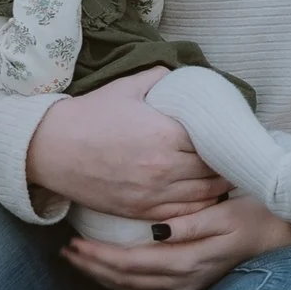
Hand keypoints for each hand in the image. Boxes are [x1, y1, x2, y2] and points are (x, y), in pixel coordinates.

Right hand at [26, 69, 229, 222]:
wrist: (50, 148)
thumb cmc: (90, 114)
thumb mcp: (128, 87)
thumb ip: (162, 77)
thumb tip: (186, 75)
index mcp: (166, 134)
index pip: (216, 141)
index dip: (229, 139)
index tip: (238, 136)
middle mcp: (164, 167)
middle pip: (215, 170)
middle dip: (228, 163)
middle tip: (239, 157)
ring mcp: (153, 193)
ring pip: (205, 195)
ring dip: (220, 186)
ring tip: (230, 176)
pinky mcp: (141, 210)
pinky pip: (183, 214)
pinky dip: (200, 207)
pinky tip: (207, 197)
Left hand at [62, 195, 290, 289]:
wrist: (284, 239)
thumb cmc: (258, 218)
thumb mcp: (227, 214)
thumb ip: (191, 223)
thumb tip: (155, 230)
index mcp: (188, 262)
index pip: (130, 263)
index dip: (99, 255)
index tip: (75, 242)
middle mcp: (183, 281)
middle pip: (125, 280)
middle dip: (92, 267)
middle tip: (66, 251)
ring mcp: (186, 286)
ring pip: (132, 288)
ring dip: (103, 275)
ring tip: (80, 261)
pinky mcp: (190, 284)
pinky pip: (145, 288)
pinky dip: (122, 280)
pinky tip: (111, 270)